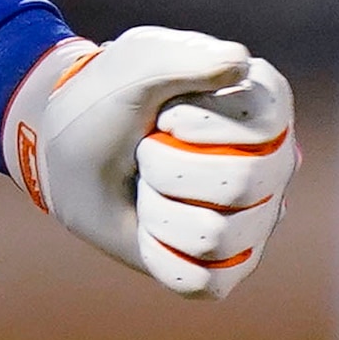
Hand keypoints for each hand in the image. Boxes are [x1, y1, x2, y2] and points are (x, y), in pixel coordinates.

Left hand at [5, 27, 298, 297]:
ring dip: (158, 211)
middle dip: (168, 167)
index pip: (264, 130)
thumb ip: (186, 57)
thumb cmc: (107, 99)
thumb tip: (241, 63)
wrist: (64, 150)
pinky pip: (201, 282)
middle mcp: (274, 167)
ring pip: (216, 237)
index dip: (200, 126)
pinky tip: (147, 228)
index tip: (166, 115)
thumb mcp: (136, 63)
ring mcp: (253, 221)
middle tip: (146, 152)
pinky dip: (157, 254)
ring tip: (146, 188)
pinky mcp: (224, 268)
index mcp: (266, 109)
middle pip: (243, 185)